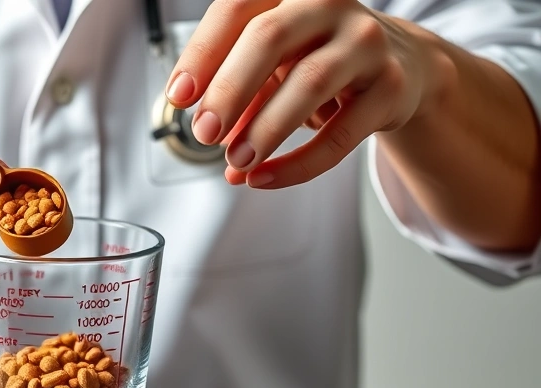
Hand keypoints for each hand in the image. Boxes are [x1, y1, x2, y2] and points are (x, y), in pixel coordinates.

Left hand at [166, 0, 439, 188]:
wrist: (399, 68)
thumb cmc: (316, 59)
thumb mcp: (271, 66)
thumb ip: (238, 92)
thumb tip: (212, 135)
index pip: (237, 8)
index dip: (203, 52)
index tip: (179, 95)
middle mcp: (328, 4)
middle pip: (268, 37)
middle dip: (229, 90)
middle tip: (204, 132)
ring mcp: (365, 41)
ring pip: (308, 82)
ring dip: (265, 129)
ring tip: (237, 161)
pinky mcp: (391, 86)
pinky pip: (340, 133)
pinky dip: (298, 163)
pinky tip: (265, 177)